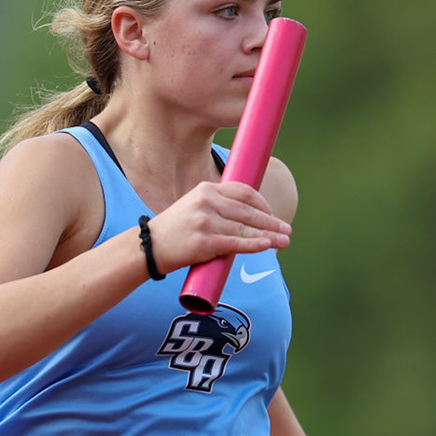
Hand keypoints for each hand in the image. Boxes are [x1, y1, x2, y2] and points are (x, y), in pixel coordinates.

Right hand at [146, 181, 289, 273]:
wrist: (149, 246)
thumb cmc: (175, 230)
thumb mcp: (194, 206)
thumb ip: (218, 206)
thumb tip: (249, 216)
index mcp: (206, 189)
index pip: (244, 192)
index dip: (263, 203)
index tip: (273, 214)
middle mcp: (207, 201)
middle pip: (249, 211)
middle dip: (271, 221)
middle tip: (287, 229)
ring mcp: (206, 222)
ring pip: (246, 228)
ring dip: (269, 236)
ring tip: (284, 241)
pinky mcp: (204, 242)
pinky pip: (236, 243)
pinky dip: (254, 245)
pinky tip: (267, 245)